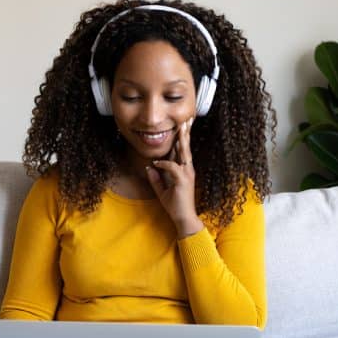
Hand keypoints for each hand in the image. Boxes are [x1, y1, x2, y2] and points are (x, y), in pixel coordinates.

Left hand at [145, 117, 203, 237]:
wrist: (183, 218)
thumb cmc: (175, 205)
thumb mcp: (161, 191)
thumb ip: (156, 179)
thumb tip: (150, 167)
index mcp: (183, 170)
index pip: (182, 151)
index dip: (181, 138)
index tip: (182, 125)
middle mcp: (187, 170)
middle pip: (186, 148)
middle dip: (186, 133)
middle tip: (187, 119)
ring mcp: (187, 174)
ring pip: (184, 153)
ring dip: (182, 140)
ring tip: (182, 127)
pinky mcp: (183, 181)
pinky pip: (172, 167)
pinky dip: (164, 164)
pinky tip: (156, 163)